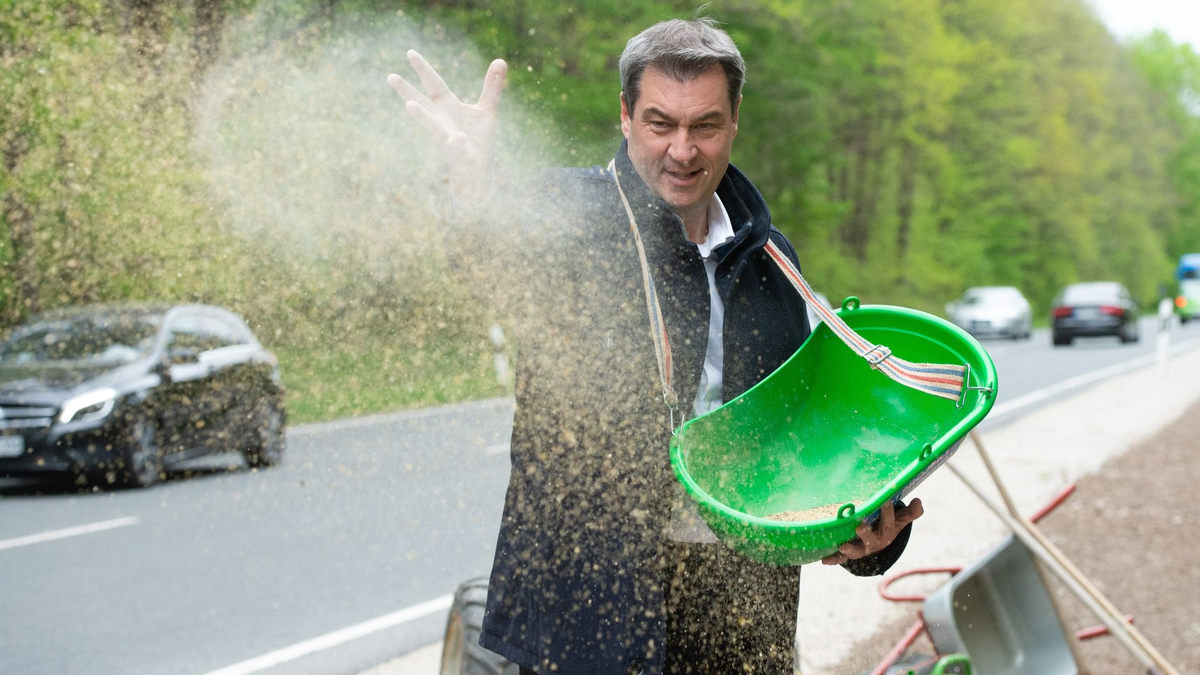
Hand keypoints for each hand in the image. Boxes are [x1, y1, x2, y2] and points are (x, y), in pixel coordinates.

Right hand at [387, 51, 506, 203]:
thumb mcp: (488, 110)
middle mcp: (443, 120)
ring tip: (409, 106)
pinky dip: (456, 144)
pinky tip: (457, 138)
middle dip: (408, 90)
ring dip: (422, 117)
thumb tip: (501, 60)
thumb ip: (492, 87)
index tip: (409, 52)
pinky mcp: (459, 154)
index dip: (423, 69)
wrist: (478, 172)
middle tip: (390, 76)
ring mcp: (448, 137)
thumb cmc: (479, 141)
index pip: (434, 84)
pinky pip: (457, 148)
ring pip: (433, 126)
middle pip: (424, 102)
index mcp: (449, 107)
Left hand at [821, 498, 923, 564]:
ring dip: (849, 549)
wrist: (880, 541)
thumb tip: (918, 502)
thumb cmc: (889, 525)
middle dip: (866, 533)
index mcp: (887, 533)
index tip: (885, 501)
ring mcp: (862, 548)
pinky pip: (842, 558)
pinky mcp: (850, 552)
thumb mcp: (901, 519)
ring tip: (842, 546)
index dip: (887, 512)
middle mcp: (875, 542)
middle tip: (859, 526)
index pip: (888, 522)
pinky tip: (824, 560)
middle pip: (872, 539)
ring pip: (857, 550)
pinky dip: (834, 559)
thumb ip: (911, 512)